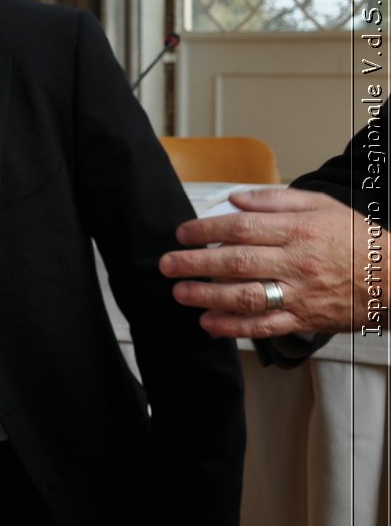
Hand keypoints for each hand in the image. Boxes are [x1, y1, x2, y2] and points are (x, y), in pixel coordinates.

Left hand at [160, 188, 359, 335]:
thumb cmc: (358, 240)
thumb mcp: (322, 206)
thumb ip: (276, 200)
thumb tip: (236, 198)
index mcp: (298, 230)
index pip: (241, 227)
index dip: (206, 230)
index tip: (183, 233)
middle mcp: (296, 262)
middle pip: (235, 261)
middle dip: (194, 263)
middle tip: (167, 264)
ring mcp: (300, 293)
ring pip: (245, 296)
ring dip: (206, 296)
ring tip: (180, 292)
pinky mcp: (305, 319)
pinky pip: (264, 326)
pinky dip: (233, 327)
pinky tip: (209, 323)